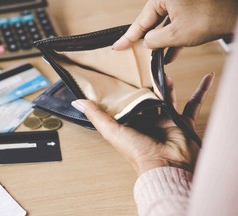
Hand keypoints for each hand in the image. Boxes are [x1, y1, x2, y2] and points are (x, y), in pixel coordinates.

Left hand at [71, 73, 213, 175]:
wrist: (166, 166)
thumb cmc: (138, 152)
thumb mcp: (112, 131)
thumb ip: (96, 115)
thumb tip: (77, 101)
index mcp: (130, 122)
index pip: (126, 102)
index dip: (124, 89)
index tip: (121, 73)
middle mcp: (147, 121)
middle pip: (146, 97)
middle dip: (145, 84)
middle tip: (143, 66)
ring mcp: (165, 120)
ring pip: (166, 97)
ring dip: (166, 84)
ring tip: (162, 68)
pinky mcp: (181, 120)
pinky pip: (193, 103)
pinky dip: (201, 91)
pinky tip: (207, 78)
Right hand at [113, 0, 237, 62]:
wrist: (236, 15)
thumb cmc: (210, 18)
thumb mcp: (176, 34)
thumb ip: (155, 40)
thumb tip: (146, 42)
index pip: (140, 21)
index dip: (128, 37)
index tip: (117, 47)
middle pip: (150, 22)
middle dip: (144, 39)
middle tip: (129, 51)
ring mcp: (180, 3)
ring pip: (163, 25)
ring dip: (159, 42)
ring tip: (151, 57)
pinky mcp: (188, 10)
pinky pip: (175, 26)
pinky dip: (172, 40)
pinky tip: (169, 55)